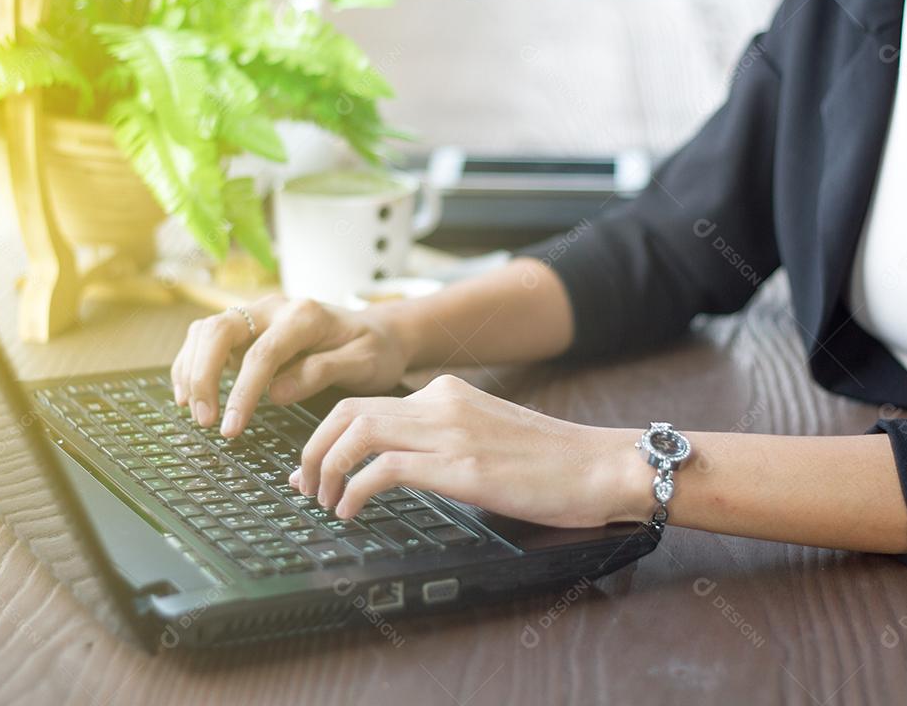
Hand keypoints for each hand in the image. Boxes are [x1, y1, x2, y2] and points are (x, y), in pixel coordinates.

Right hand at [170, 296, 415, 437]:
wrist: (380, 331)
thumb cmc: (375, 349)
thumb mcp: (364, 363)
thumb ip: (322, 373)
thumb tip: (276, 393)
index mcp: (305, 315)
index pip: (262, 353)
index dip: (242, 392)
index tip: (232, 428)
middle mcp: (275, 307)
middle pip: (219, 331)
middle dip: (203, 376)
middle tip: (205, 420)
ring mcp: (257, 314)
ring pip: (206, 331)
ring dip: (192, 371)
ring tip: (195, 413)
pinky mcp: (248, 327)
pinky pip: (206, 338)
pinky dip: (192, 364)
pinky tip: (189, 394)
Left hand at [292, 374, 651, 524]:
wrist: (603, 465)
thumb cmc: (554, 461)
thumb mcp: (489, 435)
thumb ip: (446, 438)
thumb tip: (403, 465)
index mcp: (447, 393)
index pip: (367, 403)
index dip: (326, 435)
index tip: (313, 466)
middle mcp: (442, 403)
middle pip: (348, 411)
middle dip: (312, 449)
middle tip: (303, 486)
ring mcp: (450, 431)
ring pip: (357, 432)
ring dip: (326, 470)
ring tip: (323, 503)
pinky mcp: (461, 466)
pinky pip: (382, 470)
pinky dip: (353, 491)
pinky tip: (351, 513)